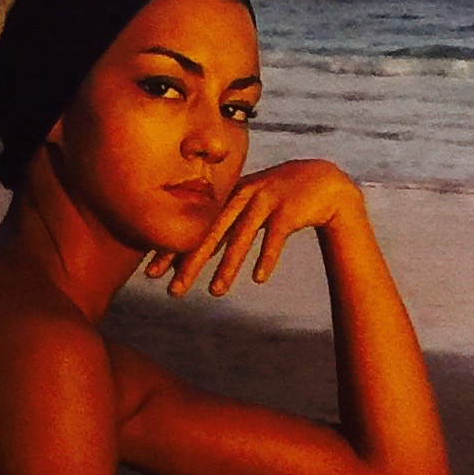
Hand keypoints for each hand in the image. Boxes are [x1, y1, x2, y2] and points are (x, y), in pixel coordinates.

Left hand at [150, 157, 362, 298]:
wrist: (322, 181)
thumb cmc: (278, 198)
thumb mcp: (248, 207)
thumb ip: (225, 224)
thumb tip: (198, 252)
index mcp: (228, 196)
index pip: (194, 227)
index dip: (172, 249)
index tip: (151, 273)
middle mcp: (243, 196)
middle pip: (211, 233)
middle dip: (190, 263)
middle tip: (174, 291)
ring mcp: (266, 201)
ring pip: (241, 237)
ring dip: (228, 266)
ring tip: (215, 292)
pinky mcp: (288, 211)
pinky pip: (275, 238)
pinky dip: (267, 257)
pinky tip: (258, 279)